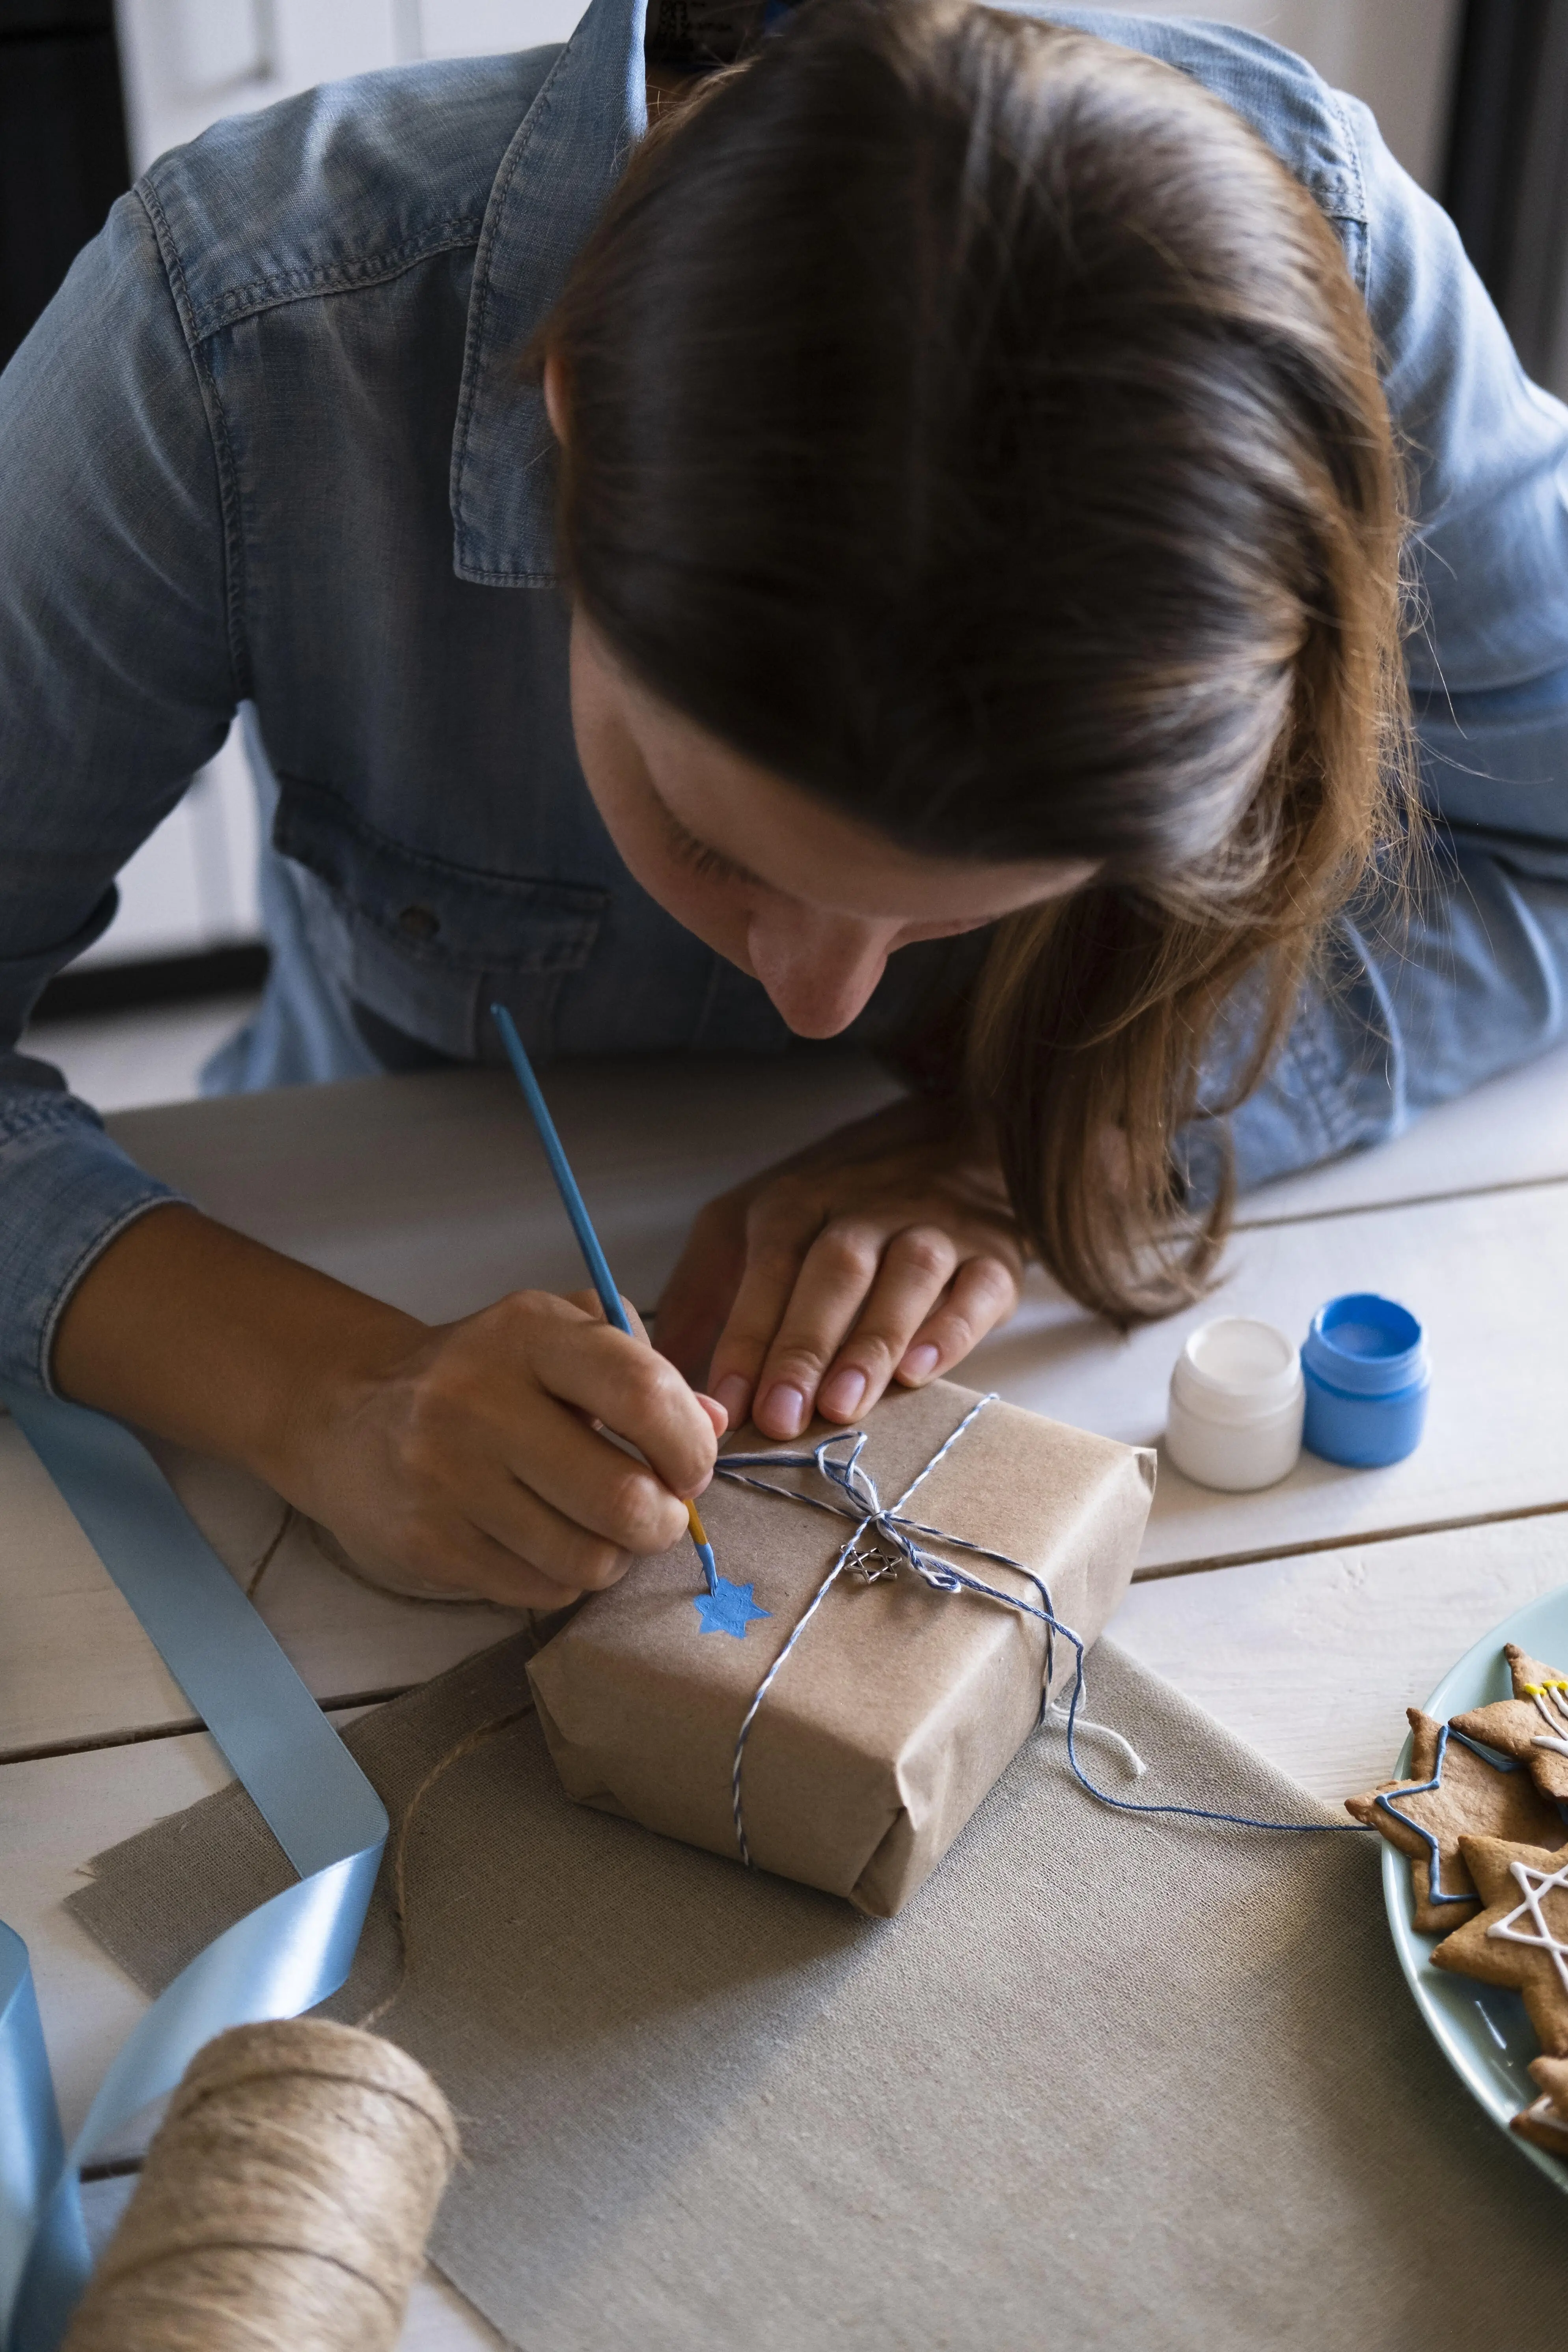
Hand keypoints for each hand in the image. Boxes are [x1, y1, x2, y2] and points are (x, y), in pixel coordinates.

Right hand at [53, 1205, 722, 1613]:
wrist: (348, 1416)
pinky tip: (544, 1540)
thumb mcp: (558, 1338)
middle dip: (663, 1517)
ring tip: (596, 1524)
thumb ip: (643, 1368)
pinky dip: (564, 1577)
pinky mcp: (428, 1545)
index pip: (640, 1392)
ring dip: (614, 1554)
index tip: (692, 1465)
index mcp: (527, 1333)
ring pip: (589, 1559)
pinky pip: (543, 1591)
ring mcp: (446, 1479)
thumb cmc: (481, 1375)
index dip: (689, 1444)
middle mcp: (479, 1400)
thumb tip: (714, 1423)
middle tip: (655, 1508)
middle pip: (623, 1498)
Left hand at [654, 1097, 1023, 1441]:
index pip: (768, 1268)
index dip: (746, 1336)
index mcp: (797, 1203)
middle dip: (804, 1345)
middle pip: (834, 1272)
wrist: (951, 1141)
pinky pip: (976, 1291)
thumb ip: (702, 1293)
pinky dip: (950, 1330)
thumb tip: (655, 1370)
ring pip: (905, 1279)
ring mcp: (934, 1230)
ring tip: (844, 1404)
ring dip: (872, 1342)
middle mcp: (866, 1210)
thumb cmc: (833, 1205)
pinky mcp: (993, 1256)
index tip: (725, 1402)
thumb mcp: (749, 1223)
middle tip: (782, 1416)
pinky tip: (921, 1371)